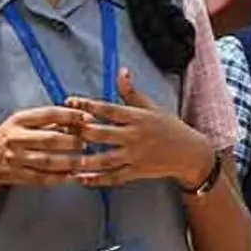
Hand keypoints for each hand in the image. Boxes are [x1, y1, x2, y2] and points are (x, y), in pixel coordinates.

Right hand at [0, 106, 91, 187]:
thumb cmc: (11, 137)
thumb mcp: (24, 123)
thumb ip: (50, 121)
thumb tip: (81, 117)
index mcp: (19, 120)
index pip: (49, 114)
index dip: (71, 115)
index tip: (89, 117)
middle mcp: (15, 138)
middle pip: (50, 139)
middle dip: (72, 141)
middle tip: (87, 142)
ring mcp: (15, 158)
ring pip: (47, 161)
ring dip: (68, 162)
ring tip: (84, 161)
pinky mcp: (16, 175)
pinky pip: (41, 178)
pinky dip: (59, 178)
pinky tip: (72, 177)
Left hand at [65, 69, 213, 188]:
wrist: (189, 153)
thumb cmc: (169, 127)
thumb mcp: (152, 107)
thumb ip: (132, 92)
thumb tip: (122, 71)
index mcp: (138, 118)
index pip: (109, 110)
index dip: (88, 105)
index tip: (70, 101)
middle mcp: (135, 137)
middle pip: (102, 134)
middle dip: (80, 132)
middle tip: (62, 130)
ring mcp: (135, 156)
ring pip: (104, 159)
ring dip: (84, 160)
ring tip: (65, 159)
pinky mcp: (137, 172)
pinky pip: (113, 177)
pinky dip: (96, 179)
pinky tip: (80, 178)